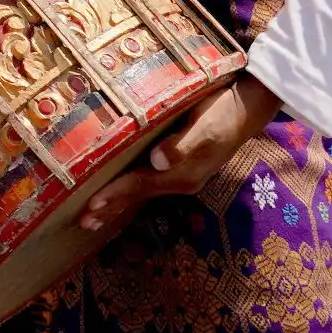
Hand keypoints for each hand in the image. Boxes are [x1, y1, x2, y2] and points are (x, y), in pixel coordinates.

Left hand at [75, 74, 280, 238]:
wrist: (249, 109)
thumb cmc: (225, 112)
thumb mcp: (207, 127)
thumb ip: (183, 145)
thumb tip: (157, 161)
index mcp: (183, 174)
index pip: (140, 186)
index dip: (114, 194)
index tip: (90, 205)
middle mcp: (181, 180)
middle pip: (138, 197)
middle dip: (110, 209)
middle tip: (83, 223)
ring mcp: (182, 176)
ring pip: (142, 193)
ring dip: (118, 205)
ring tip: (94, 218)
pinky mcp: (181, 167)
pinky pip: (149, 184)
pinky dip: (131, 193)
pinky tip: (121, 195)